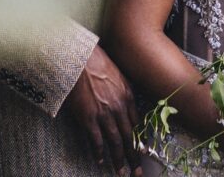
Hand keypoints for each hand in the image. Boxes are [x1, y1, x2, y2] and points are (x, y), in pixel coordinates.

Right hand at [63, 44, 141, 175]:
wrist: (80, 58)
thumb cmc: (98, 63)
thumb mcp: (119, 76)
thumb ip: (124, 92)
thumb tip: (126, 104)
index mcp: (128, 97)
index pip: (137, 124)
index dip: (141, 141)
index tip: (143, 152)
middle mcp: (119, 108)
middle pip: (129, 137)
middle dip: (134, 157)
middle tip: (138, 172)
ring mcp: (104, 114)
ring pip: (115, 142)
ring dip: (119, 160)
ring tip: (122, 172)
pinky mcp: (88, 117)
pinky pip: (96, 140)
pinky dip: (99, 152)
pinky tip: (101, 161)